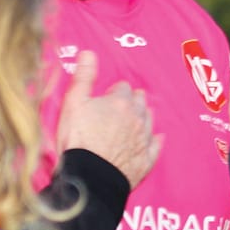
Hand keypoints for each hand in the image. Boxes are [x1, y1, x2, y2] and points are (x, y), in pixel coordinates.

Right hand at [56, 51, 162, 187]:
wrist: (89, 176)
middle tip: (122, 105)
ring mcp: (143, 139)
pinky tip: (156, 138)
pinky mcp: (145, 160)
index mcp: (120, 102)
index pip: (122, 87)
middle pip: (139, 102)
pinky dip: (155, 140)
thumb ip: (84, 76)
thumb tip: (89, 53)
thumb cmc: (78, 139)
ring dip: (143, 116)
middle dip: (132, 100)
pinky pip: (155, 145)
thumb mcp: (73, 102)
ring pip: (149, 120)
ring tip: (136, 117)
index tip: (107, 96)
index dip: (114, 91)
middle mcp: (136, 118)